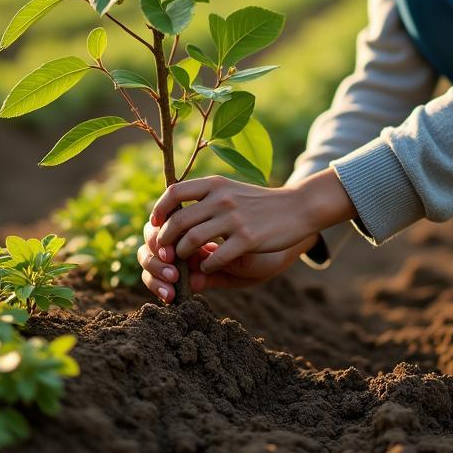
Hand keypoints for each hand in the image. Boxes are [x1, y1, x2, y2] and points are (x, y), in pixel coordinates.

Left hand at [149, 175, 322, 272]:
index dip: (159, 209)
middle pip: (178, 220)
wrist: (298, 207)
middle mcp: (221, 198)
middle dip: (164, 240)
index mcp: (215, 184)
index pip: (174, 191)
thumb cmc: (261, 202)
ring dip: (181, 255)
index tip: (155, 224)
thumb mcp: (232, 190)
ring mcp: (234, 218)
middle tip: (163, 253)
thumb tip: (176, 211)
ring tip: (183, 262)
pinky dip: (206, 266)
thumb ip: (206, 198)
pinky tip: (209, 267)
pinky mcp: (247, 238)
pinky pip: (215, 257)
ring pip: (191, 240)